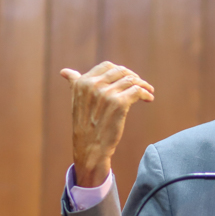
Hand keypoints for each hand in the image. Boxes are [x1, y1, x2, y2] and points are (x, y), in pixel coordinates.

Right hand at [61, 62, 153, 187]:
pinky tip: (149, 98)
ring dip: (143, 84)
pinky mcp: (119, 103)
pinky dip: (146, 93)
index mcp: (83, 82)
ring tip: (149, 90)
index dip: (120, 71)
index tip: (127, 77)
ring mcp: (106, 94)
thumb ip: (74, 84)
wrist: (90, 149)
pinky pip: (137, 91)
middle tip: (141, 84)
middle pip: (121, 71)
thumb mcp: (76, 101)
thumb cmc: (85, 127)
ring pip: (131, 80)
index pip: (107, 66)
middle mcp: (93, 85)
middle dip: (133, 76)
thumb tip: (65, 71)